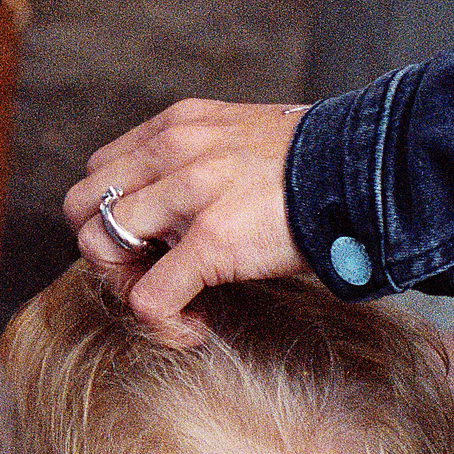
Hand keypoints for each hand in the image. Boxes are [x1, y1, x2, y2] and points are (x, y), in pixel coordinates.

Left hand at [62, 98, 310, 337]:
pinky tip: (195, 327)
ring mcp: (189, 193)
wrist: (372, 169)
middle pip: (81, 207)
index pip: (101, 173)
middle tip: (151, 276)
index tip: (157, 248)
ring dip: (128, 288)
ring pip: (99, 248)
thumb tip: (179, 210)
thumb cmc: (319, 168)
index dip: (117, 218)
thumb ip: (201, 161)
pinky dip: (163, 324)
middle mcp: (173, 150)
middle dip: (106, 251)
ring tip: (176, 303)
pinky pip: (149, 298)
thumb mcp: (242, 140)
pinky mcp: (212, 241)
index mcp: (176, 126)